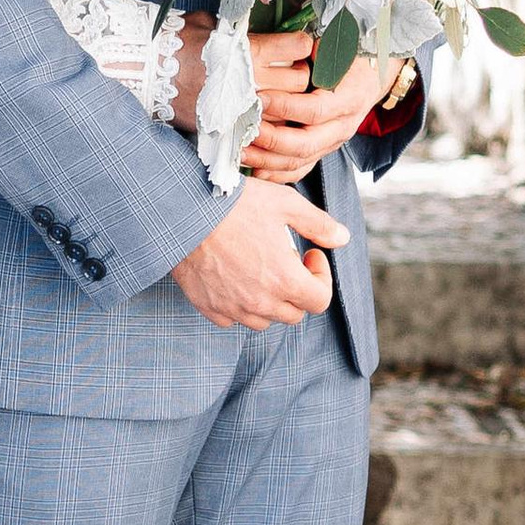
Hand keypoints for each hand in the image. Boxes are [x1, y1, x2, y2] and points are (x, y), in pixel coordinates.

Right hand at [170, 177, 346, 330]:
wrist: (181, 212)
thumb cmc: (233, 204)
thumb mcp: (285, 203)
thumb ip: (318, 224)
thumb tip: (342, 238)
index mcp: (285, 280)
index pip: (320, 301)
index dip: (321, 277)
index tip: (309, 254)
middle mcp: (261, 302)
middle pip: (294, 314)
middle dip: (297, 290)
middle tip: (285, 260)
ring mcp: (233, 308)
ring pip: (264, 320)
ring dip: (270, 301)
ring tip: (259, 269)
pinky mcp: (209, 308)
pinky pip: (233, 319)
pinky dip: (239, 305)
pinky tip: (234, 278)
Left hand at [215, 26, 408, 183]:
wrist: (370, 77)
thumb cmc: (350, 57)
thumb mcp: (341, 47)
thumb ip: (320, 50)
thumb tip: (301, 44)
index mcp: (349, 99)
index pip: (314, 110)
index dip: (285, 107)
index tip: (259, 98)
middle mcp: (343, 126)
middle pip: (305, 144)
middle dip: (271, 139)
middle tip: (245, 129)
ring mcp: (333, 142)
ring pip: (300, 161)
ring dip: (267, 160)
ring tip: (240, 150)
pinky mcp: (322, 151)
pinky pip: (299, 170)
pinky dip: (276, 174)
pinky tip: (254, 169)